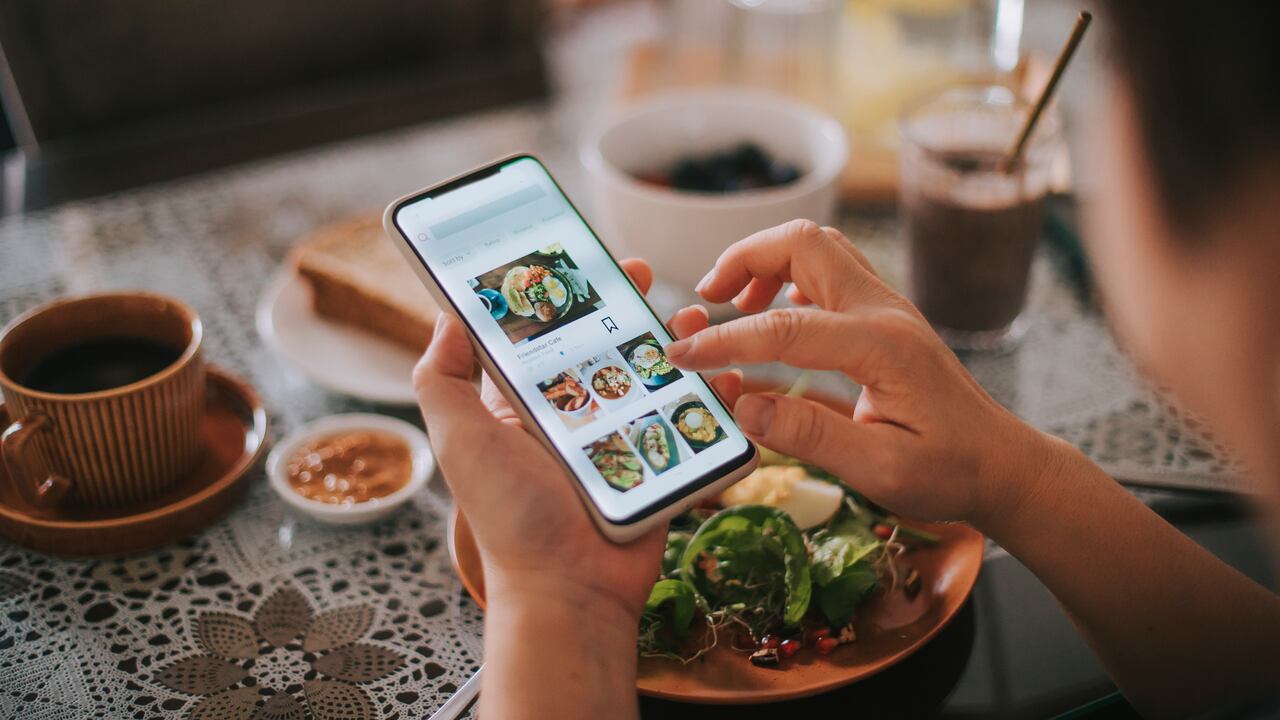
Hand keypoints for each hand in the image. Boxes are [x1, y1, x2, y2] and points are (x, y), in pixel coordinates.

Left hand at [414, 258, 743, 619]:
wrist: (569, 591)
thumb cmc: (509, 517)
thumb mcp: (459, 439)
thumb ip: (443, 377)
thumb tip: (448, 315)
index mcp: (524, 404)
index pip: (544, 335)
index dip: (561, 295)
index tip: (579, 258)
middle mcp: (572, 417)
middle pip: (605, 345)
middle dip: (625, 304)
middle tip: (641, 273)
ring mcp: (619, 440)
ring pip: (653, 375)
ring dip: (673, 340)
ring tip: (689, 318)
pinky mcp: (657, 465)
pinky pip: (688, 422)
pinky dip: (711, 396)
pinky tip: (725, 374)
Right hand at [664, 220, 1059, 527]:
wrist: (1001, 463)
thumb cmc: (948, 471)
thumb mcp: (879, 471)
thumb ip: (811, 436)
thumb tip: (743, 406)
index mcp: (882, 347)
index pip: (785, 328)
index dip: (724, 340)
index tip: (680, 356)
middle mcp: (885, 311)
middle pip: (805, 242)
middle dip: (744, 259)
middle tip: (706, 300)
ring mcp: (887, 306)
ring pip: (818, 244)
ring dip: (767, 260)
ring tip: (732, 304)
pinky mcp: (884, 315)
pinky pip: (831, 267)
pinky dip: (789, 275)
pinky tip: (772, 313)